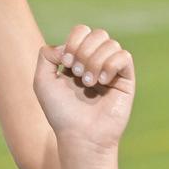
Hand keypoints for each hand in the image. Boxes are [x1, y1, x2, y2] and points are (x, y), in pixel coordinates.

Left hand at [32, 25, 135, 158]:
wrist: (80, 136)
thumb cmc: (61, 113)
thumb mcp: (42, 82)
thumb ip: (46, 55)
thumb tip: (66, 45)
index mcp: (78, 60)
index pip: (82, 32)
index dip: (74, 41)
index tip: (66, 63)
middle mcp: (96, 63)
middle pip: (97, 34)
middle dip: (84, 50)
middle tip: (77, 73)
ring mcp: (112, 71)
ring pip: (111, 43)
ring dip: (95, 60)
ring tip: (89, 83)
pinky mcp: (126, 80)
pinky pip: (124, 56)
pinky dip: (111, 65)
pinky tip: (102, 81)